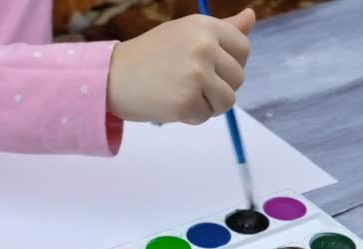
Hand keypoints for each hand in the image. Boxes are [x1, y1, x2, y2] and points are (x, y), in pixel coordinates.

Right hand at [107, 8, 255, 124]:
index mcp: (204, 26)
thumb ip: (222, 29)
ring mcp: (196, 74)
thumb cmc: (147, 57)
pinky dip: (190, 117)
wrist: (110, 76)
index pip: (243, 49)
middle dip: (218, 87)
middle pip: (238, 77)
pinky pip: (205, 116)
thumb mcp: (185, 34)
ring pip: (227, 100)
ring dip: (208, 105)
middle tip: (189, 85)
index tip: (207, 69)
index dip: (228, 65)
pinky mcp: (186, 100)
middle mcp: (204, 46)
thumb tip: (252, 17)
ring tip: (183, 96)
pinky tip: (170, 104)